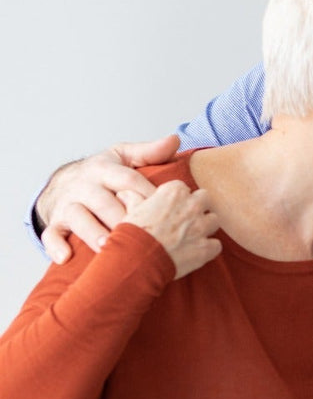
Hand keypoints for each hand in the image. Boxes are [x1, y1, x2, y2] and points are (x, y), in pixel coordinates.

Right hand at [36, 134, 180, 262]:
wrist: (65, 183)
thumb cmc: (103, 174)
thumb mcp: (124, 157)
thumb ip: (149, 152)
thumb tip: (174, 140)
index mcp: (103, 169)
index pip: (127, 180)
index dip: (146, 193)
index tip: (167, 209)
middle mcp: (84, 186)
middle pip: (102, 201)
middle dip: (120, 216)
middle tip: (141, 234)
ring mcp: (68, 205)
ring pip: (77, 217)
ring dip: (92, 232)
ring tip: (109, 246)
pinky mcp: (55, 222)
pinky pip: (51, 234)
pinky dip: (56, 246)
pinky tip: (67, 258)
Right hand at [121, 181, 220, 278]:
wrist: (136, 260)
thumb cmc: (131, 234)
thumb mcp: (130, 211)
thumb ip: (134, 198)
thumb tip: (126, 193)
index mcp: (174, 192)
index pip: (183, 188)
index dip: (177, 199)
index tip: (170, 207)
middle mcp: (192, 206)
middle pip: (205, 198)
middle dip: (197, 207)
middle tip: (185, 219)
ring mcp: (202, 227)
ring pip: (214, 220)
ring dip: (205, 227)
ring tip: (191, 236)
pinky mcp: (206, 247)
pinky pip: (216, 245)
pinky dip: (208, 249)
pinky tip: (196, 252)